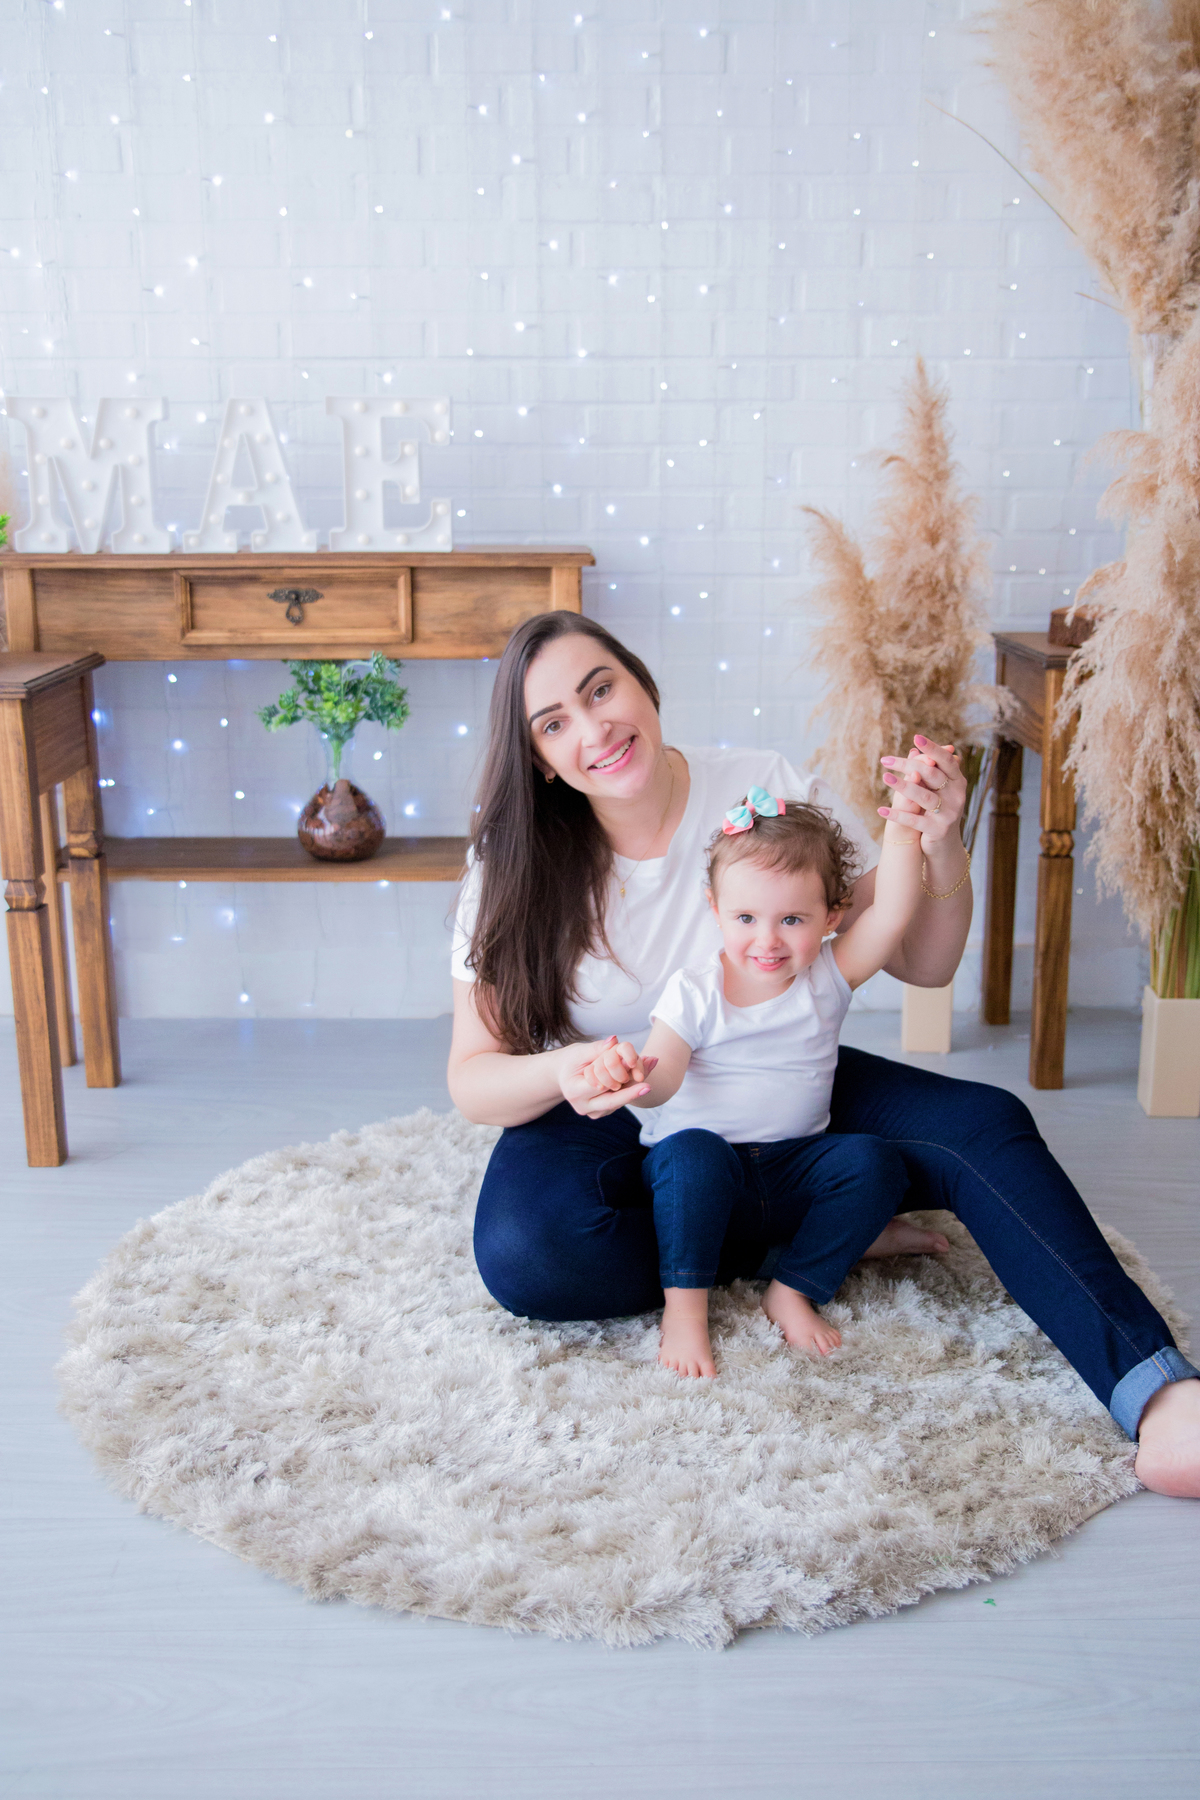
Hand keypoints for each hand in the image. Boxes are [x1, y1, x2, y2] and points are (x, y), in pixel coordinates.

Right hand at [559, 1036, 657, 1118]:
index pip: (600, 1086)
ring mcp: (593, 1112)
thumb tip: (614, 1041)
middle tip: (648, 1085)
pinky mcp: (602, 1112)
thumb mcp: (580, 1052)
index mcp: (574, 1091)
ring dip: (632, 1089)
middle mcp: (583, 1106)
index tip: (635, 1070)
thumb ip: (598, 1048)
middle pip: (612, 1101)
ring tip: (647, 1074)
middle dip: (631, 1092)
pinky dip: (629, 1090)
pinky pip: (619, 1102)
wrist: (564, 1075)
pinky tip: (641, 1079)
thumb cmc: (571, 1061)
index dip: (618, 1076)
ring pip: (618, 1102)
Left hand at [878, 735, 966, 855]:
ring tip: (884, 777)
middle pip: (931, 774)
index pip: (946, 760)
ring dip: (902, 786)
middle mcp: (957, 795)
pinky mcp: (939, 830)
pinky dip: (896, 815)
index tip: (915, 738)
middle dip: (908, 765)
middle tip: (885, 760)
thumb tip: (913, 751)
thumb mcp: (934, 791)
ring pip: (923, 796)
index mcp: (958, 781)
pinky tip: (881, 809)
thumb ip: (927, 773)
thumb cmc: (937, 813)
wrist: (944, 847)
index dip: (932, 748)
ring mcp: (949, 813)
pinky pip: (914, 820)